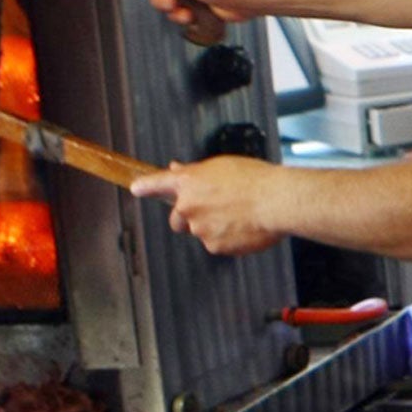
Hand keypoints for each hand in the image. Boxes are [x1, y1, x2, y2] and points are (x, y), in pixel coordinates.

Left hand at [130, 158, 283, 255]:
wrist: (275, 201)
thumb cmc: (255, 179)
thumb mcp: (223, 166)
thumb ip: (195, 171)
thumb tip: (177, 168)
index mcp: (190, 181)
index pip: (158, 183)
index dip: (146, 186)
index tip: (137, 188)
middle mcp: (188, 205)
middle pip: (177, 218)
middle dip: (188, 217)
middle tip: (214, 209)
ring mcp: (199, 228)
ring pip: (200, 231)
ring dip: (213, 226)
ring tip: (239, 215)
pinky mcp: (213, 246)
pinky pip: (216, 244)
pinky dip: (226, 238)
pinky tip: (243, 227)